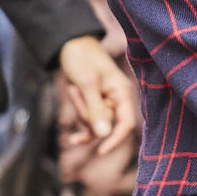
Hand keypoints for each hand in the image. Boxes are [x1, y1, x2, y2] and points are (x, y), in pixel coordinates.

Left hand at [56, 35, 136, 160]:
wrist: (70, 44)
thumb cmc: (82, 58)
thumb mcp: (87, 83)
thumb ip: (96, 110)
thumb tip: (104, 135)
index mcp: (122, 93)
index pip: (126, 123)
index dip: (115, 138)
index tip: (101, 151)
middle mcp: (117, 100)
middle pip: (106, 125)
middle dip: (88, 114)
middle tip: (79, 90)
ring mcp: (105, 104)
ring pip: (94, 125)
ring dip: (80, 112)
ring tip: (75, 88)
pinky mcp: (94, 106)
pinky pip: (89, 125)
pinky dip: (80, 129)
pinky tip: (71, 139)